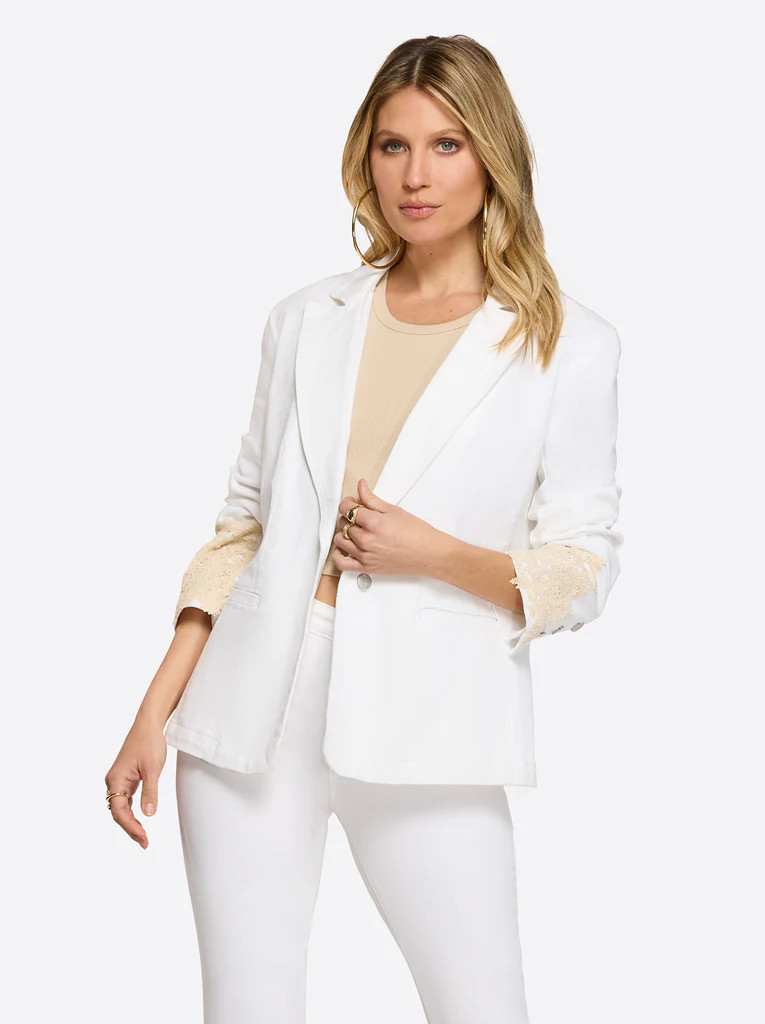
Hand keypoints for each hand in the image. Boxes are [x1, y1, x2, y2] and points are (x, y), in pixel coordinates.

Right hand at [104, 716, 166, 849]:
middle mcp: (113, 781)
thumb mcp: (152, 768)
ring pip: (121, 808)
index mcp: (116, 779)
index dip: (130, 826)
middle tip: (145, 843)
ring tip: (143, 837)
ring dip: (131, 822)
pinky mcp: (126, 778)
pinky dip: (131, 812)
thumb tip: (149, 814)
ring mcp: (119, 780)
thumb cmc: (149, 743)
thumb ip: (150, 791)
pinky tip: (140, 821)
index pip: (119, 810)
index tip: (143, 838)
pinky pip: (125, 800)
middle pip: (117, 812)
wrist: (149, 724)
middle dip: (130, 828)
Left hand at [331, 478, 445, 576]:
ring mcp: (365, 555)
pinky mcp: (367, 567)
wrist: (429, 553)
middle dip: (349, 516)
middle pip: (344, 523)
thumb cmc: (416, 532)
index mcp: (373, 523)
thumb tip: (360, 485)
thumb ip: (372, 499)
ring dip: (344, 532)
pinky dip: (338, 555)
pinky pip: (341, 563)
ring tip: (355, 530)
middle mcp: (367, 540)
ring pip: (340, 540)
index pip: (347, 509)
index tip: (351, 502)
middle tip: (359, 516)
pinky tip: (344, 548)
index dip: (346, 502)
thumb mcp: (393, 510)